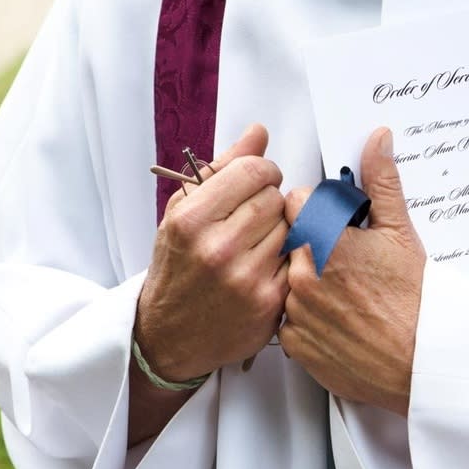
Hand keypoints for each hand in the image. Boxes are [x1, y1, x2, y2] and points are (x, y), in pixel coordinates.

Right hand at [135, 123, 288, 382]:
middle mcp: (218, 249)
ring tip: (258, 242)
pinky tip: (267, 266)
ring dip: (281, 230)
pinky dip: (287, 259)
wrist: (170, 336)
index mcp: (192, 219)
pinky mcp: (270, 304)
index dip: (263, 171)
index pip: (254, 171)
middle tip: (255, 215)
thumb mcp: (184, 212)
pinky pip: (297, 260)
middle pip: (276, 198)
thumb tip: (258, 132)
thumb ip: (223, 169)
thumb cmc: (177, 267)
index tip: (259, 180)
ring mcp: (246, 279)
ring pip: (291, 227)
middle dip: (270, 200)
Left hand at [279, 127, 424, 416]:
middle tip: (346, 261)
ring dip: (306, 279)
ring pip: (285, 277)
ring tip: (345, 292)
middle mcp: (301, 273)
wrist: (421, 361)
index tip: (338, 224)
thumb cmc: (415, 300)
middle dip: (311, 243)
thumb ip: (382, 181)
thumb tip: (377, 139)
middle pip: (289, 239)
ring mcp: (294, 311)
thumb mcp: (401, 231)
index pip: (296, 202)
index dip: (318, 209)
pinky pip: (287, 317)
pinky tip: (336, 317)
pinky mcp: (294, 343)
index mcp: (323, 238)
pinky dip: (306, 316)